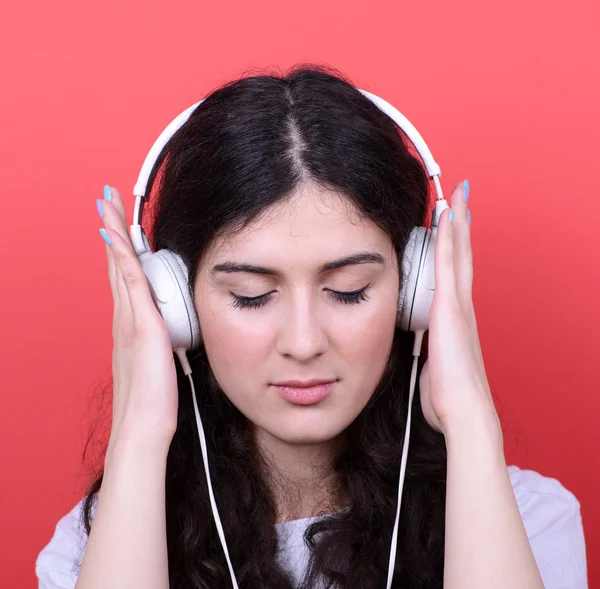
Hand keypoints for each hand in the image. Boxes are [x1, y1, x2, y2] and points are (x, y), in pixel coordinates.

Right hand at [97, 185, 178, 446]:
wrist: (145, 426)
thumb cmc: (154, 399)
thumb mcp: (160, 360)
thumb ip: (162, 338)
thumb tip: (171, 327)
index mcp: (132, 324)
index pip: (125, 276)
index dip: (121, 248)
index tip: (118, 223)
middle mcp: (125, 318)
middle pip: (117, 264)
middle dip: (111, 230)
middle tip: (106, 200)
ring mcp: (129, 321)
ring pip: (119, 268)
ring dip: (114, 234)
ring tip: (107, 205)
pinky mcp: (140, 328)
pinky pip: (129, 285)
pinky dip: (122, 259)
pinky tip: (117, 237)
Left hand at [418, 180, 499, 438]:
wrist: (463, 409)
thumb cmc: (447, 394)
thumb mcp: (432, 365)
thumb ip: (426, 350)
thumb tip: (418, 350)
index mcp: (454, 319)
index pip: (454, 275)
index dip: (455, 249)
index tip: (452, 227)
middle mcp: (460, 306)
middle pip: (461, 257)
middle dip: (460, 227)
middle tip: (461, 200)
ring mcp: (457, 305)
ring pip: (457, 254)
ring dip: (456, 225)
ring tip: (457, 198)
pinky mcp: (451, 308)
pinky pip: (448, 265)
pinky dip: (449, 240)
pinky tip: (446, 218)